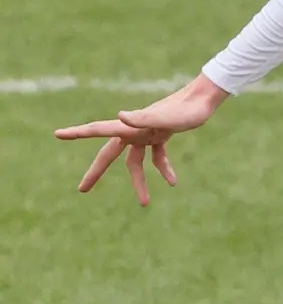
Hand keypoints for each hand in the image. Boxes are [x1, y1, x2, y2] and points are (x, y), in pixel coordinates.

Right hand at [54, 75, 230, 205]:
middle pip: (109, 154)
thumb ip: (142, 118)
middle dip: (96, 172)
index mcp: (129, 126)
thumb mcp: (166, 117)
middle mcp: (134, 130)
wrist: (204, 99)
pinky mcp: (161, 135)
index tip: (57, 134)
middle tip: (82, 190)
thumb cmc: (185, 109)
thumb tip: (120, 116)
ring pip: (134, 162)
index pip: (98, 129)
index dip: (77, 133)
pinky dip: (163, 168)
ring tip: (144, 203)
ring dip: (139, 182)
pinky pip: (156, 156)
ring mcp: (147, 133)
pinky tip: (172, 182)